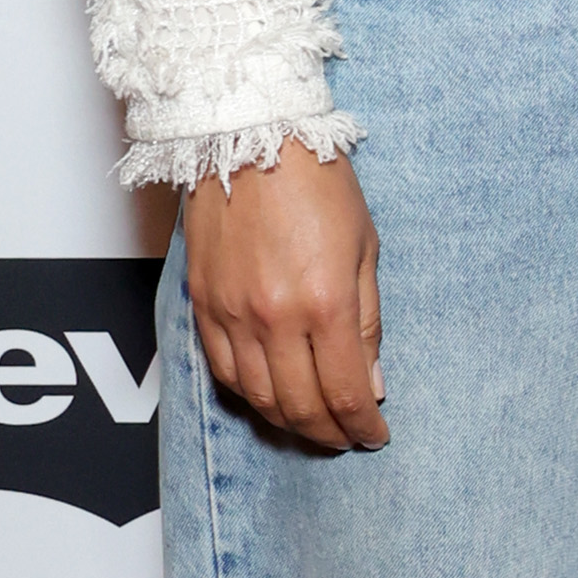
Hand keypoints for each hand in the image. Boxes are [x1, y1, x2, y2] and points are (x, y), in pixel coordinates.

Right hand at [185, 149, 387, 452]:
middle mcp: (273, 317)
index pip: (343, 392)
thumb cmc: (317, 182)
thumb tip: (371, 384)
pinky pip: (222, 371)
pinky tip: (268, 398)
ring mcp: (232, 314)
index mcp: (324, 303)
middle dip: (327, 434)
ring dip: (287, 422)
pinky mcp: (203, 304)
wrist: (251, 139)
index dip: (361, 426)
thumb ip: (367, 323)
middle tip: (345, 438)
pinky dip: (247, 395)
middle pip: (298, 407)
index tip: (374, 435)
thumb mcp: (366, 249)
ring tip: (311, 425)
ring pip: (256, 398)